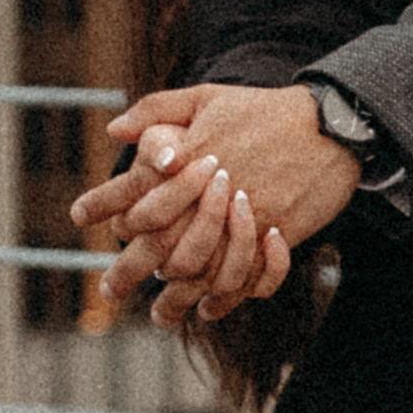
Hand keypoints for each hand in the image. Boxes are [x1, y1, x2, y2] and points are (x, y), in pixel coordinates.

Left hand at [71, 84, 352, 318]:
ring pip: (198, 272)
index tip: (81, 217)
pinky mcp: (274, 237)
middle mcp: (209, 196)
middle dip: (128, 272)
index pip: (136, 196)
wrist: (330, 123)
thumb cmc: (264, 109)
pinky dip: (224, 300)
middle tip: (108, 293)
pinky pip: (242, 280)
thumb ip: (157, 109)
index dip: (107, 210)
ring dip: (175, 300)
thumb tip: (113, 129)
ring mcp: (243, 220)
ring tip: (158, 316)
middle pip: (158, 246)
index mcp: (188, 161)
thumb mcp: (207, 96)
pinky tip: (208, 309)